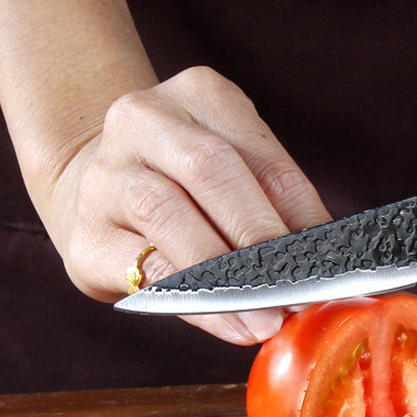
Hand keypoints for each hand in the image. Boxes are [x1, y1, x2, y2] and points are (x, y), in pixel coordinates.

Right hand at [43, 66, 331, 344]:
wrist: (91, 190)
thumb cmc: (183, 187)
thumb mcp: (229, 172)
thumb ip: (270, 205)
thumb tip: (325, 265)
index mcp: (197, 93)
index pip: (262, 157)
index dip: (302, 214)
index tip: (332, 264)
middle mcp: (142, 119)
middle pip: (211, 170)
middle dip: (260, 235)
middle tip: (298, 290)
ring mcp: (105, 173)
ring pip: (167, 214)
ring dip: (224, 274)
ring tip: (267, 318)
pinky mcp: (84, 234)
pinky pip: (143, 268)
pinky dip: (195, 300)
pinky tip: (230, 323)